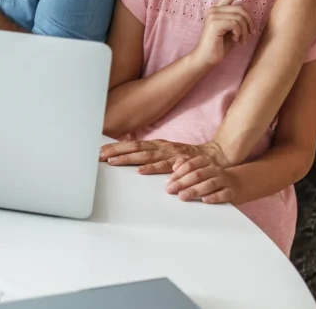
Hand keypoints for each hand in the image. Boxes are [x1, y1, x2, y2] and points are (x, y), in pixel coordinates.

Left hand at [99, 138, 230, 173]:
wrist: (215, 159)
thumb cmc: (187, 158)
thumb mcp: (167, 153)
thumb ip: (151, 154)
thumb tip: (130, 156)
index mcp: (158, 145)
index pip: (133, 144)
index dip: (116, 147)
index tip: (100, 152)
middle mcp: (163, 148)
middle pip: (136, 148)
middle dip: (117, 152)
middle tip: (100, 156)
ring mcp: (172, 156)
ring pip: (146, 156)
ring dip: (129, 159)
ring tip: (113, 163)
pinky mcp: (181, 164)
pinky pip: (165, 167)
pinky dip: (152, 168)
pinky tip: (141, 172)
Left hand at [166, 155, 235, 203]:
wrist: (234, 185)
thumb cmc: (209, 178)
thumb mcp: (198, 169)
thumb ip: (185, 166)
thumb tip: (174, 167)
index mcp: (206, 161)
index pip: (190, 165)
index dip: (178, 173)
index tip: (168, 182)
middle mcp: (215, 169)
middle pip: (197, 174)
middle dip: (182, 182)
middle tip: (171, 190)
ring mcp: (224, 180)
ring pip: (209, 184)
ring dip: (194, 190)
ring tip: (182, 196)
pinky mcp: (231, 191)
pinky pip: (223, 194)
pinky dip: (214, 197)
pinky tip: (204, 200)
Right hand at [189, 0, 254, 67]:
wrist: (205, 58)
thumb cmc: (218, 46)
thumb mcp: (230, 30)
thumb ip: (236, 20)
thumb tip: (248, 15)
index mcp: (216, 10)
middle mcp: (214, 10)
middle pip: (240, 8)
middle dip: (249, 22)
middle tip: (251, 33)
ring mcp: (213, 16)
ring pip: (239, 17)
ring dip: (245, 31)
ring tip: (242, 40)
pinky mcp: (215, 24)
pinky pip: (235, 24)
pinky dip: (239, 33)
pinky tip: (235, 40)